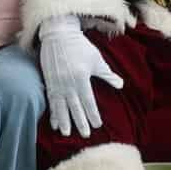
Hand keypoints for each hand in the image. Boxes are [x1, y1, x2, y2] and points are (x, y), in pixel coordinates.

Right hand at [38, 14, 122, 138]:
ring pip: (61, 107)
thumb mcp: (96, 59)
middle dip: (80, 122)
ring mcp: (57, 83)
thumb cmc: (80, 46)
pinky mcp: (49, 82)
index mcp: (81, 78)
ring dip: (64, 121)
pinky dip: (53, 113)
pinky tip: (54, 124)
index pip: (88, 101)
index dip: (92, 114)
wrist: (58, 34)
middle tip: (85, 135)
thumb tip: (121, 85)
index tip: (97, 125)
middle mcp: (68, 83)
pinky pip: (51, 102)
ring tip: (66, 133)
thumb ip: (107, 74)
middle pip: (75, 107)